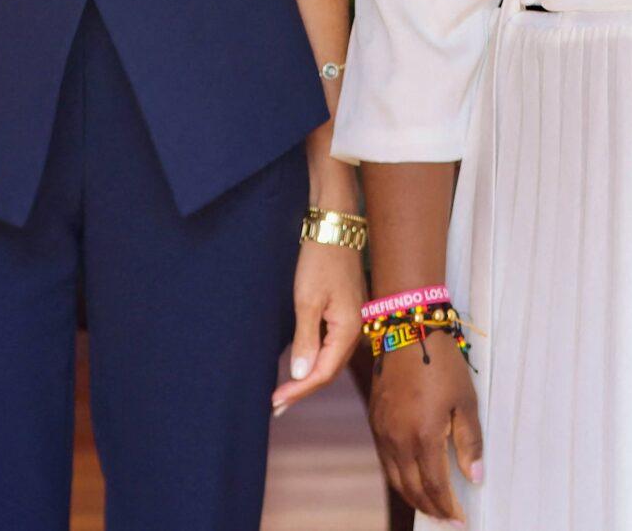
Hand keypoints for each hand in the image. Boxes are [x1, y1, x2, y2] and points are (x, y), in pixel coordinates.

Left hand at [271, 239, 361, 414]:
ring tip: (285, 392)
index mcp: (349, 330)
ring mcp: (352, 321)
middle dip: (303, 389)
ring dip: (308, 377)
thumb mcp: (307, 301)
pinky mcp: (346, 313)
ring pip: (331, 360)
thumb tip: (301, 376)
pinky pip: (331, 346)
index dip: (299, 391)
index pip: (323, 373)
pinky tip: (302, 365)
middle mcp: (355, 330)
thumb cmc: (320, 260)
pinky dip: (315, 359)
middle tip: (276, 405)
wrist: (335, 227)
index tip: (275, 402)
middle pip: (329, 371)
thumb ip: (305, 340)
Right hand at [368, 330, 481, 522]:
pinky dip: (398, 477)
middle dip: (431, 509)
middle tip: (446, 518)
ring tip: (430, 506)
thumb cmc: (441, 362)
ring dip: (413, 497)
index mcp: (424, 436)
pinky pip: (385, 460)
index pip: (435, 487)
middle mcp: (398, 439)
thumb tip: (475, 477)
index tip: (460, 520)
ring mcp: (383, 431)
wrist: (406, 329)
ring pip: (395, 478)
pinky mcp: (375, 420)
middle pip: (412, 489)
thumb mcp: (465, 400)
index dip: (448, 508)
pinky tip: (410, 477)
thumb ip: (470, 442)